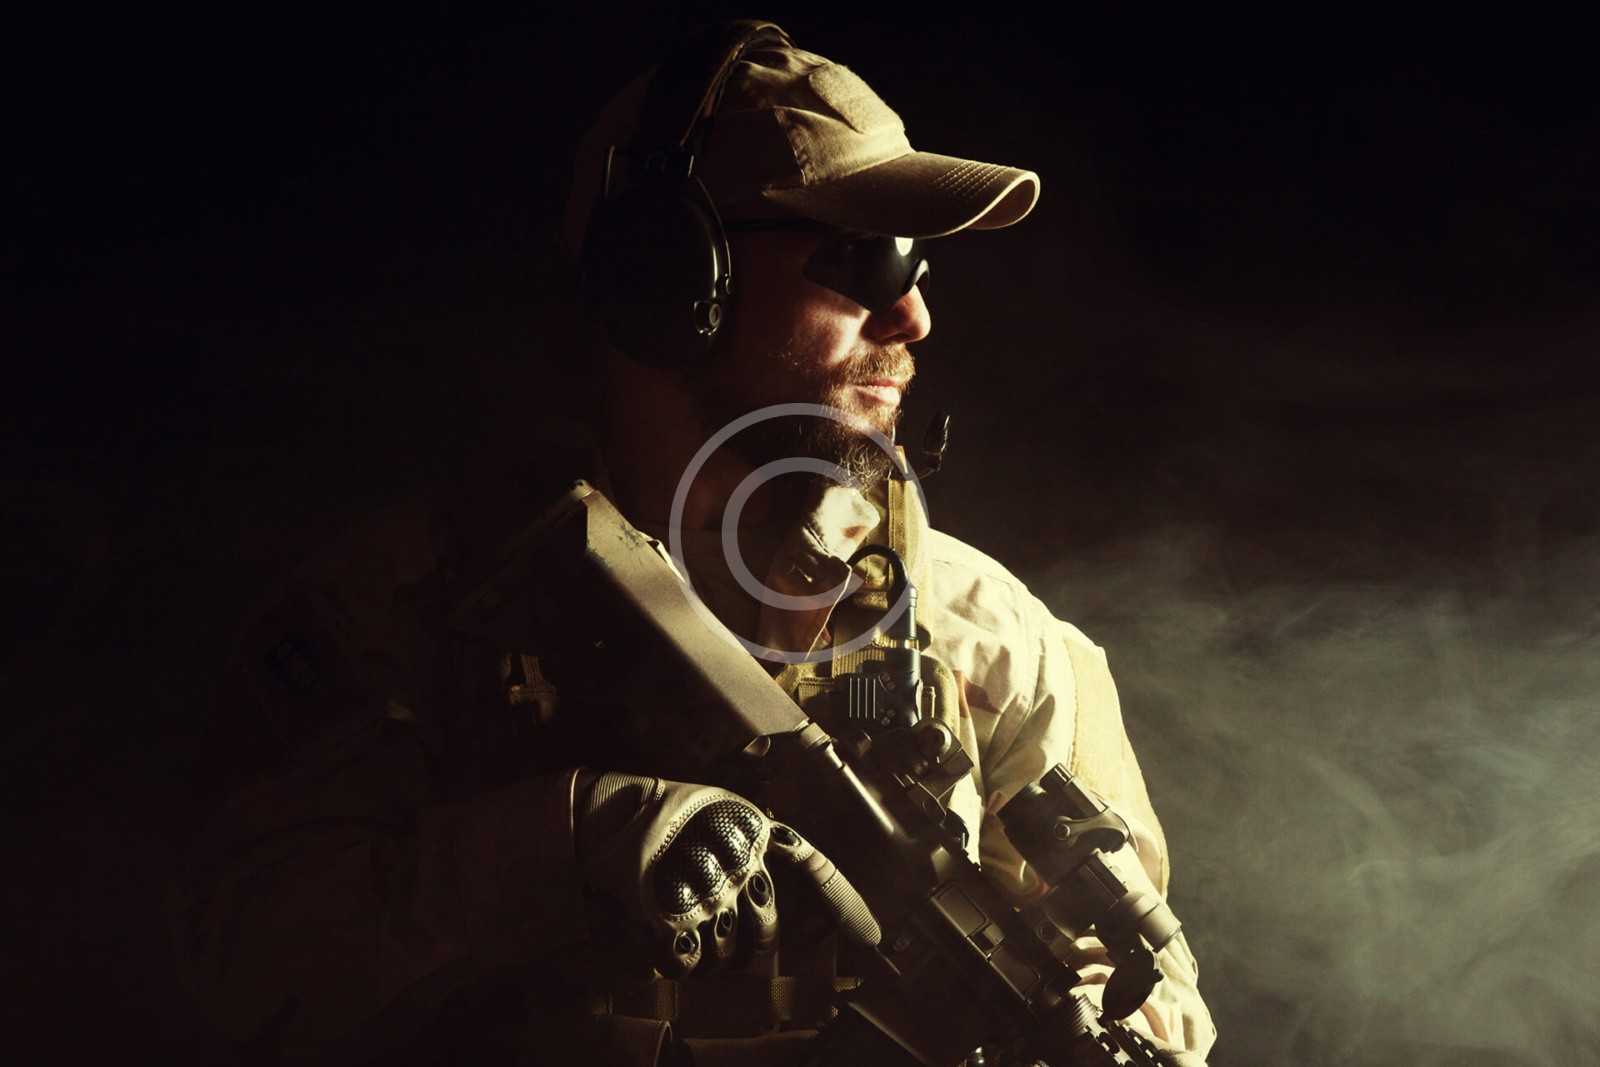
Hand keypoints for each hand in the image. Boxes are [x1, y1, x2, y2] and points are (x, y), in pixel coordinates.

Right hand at [575, 771, 878, 976]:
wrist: (607, 809)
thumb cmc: (666, 812)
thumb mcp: (722, 809)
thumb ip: (758, 837)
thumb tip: (786, 859)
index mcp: (753, 832)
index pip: (813, 868)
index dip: (846, 904)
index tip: (873, 937)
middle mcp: (737, 862)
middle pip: (766, 934)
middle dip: (751, 947)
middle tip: (732, 941)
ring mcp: (704, 890)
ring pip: (725, 954)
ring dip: (710, 955)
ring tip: (691, 934)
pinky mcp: (666, 914)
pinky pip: (683, 963)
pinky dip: (675, 962)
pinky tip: (668, 946)